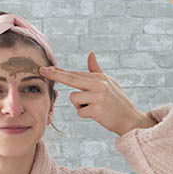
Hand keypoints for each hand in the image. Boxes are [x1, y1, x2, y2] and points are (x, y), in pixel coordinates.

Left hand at [39, 52, 154, 135]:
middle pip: (71, 79)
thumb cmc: (118, 101)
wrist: (130, 119)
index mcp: (100, 77)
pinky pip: (80, 112)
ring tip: (94, 107)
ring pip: (74, 99)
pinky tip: (98, 114)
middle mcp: (99, 84)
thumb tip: (90, 54)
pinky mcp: (97, 110)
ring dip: (80, 106)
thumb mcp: (109, 83)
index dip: (59, 71)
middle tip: (42, 70)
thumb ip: (96, 70)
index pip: (75, 73)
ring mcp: (98, 97)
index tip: (45, 68)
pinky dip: (85, 115)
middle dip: (55, 75)